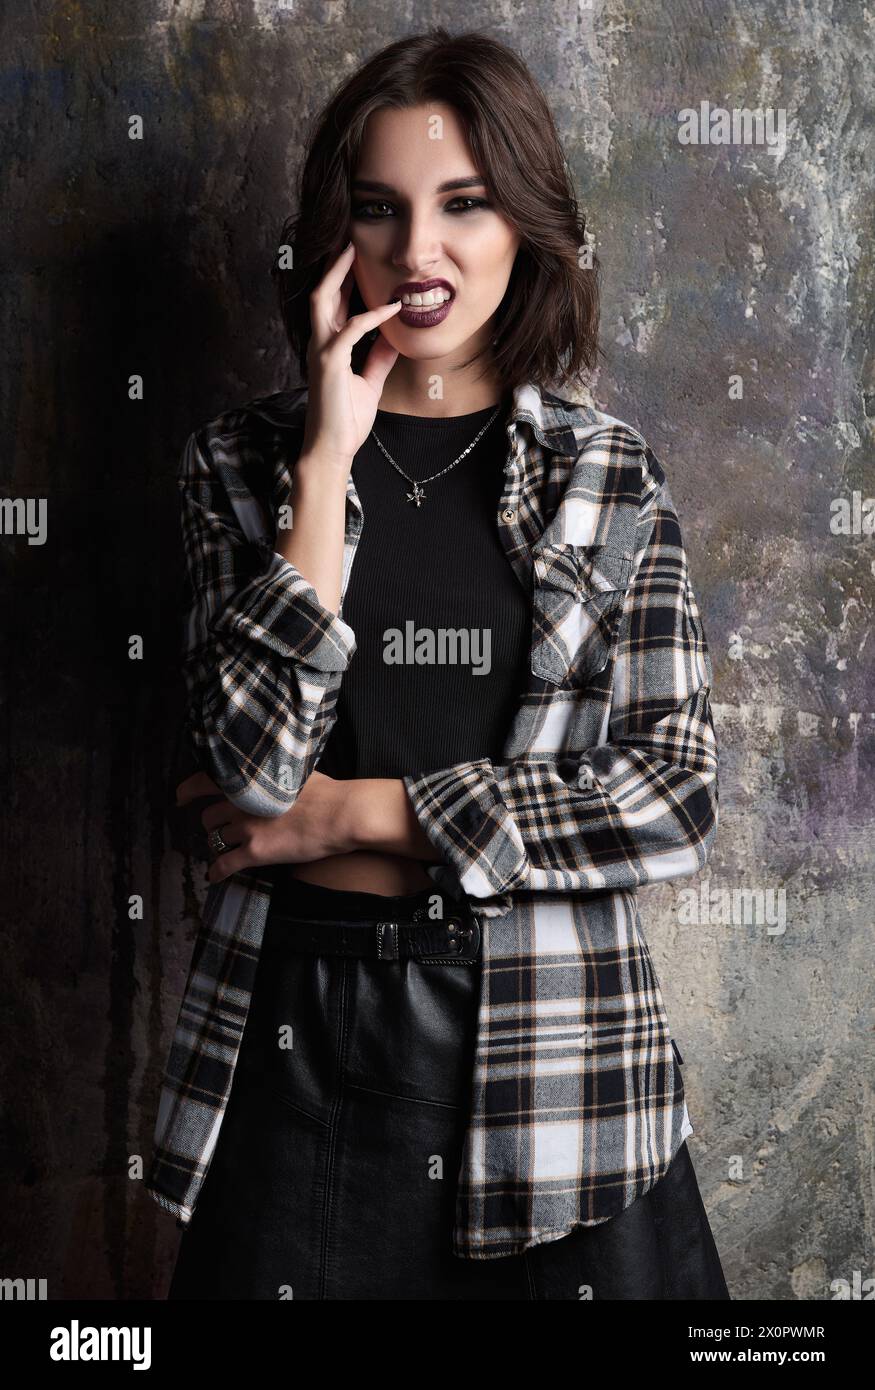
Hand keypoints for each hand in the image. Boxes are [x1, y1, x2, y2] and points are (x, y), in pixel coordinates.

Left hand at [175, 770, 351, 884]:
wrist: (340, 813)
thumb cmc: (326, 791)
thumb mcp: (292, 771)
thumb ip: (269, 776)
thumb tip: (264, 778)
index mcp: (248, 779)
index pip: (204, 781)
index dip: (188, 791)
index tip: (182, 797)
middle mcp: (241, 801)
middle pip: (209, 816)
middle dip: (214, 825)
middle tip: (223, 830)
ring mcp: (246, 827)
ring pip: (215, 840)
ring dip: (218, 846)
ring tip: (227, 851)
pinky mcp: (255, 852)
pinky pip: (225, 864)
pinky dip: (216, 872)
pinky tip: (215, 876)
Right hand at [302, 241, 401, 468]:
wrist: (332, 448)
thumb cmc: (346, 419)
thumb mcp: (369, 383)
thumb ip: (378, 359)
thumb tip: (394, 338)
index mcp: (329, 347)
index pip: (333, 304)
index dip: (343, 279)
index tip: (356, 256)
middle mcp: (321, 344)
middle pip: (322, 292)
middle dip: (333, 264)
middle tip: (349, 238)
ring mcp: (322, 352)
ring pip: (324, 301)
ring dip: (339, 274)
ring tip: (354, 252)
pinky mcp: (329, 364)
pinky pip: (351, 330)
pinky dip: (372, 316)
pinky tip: (392, 307)